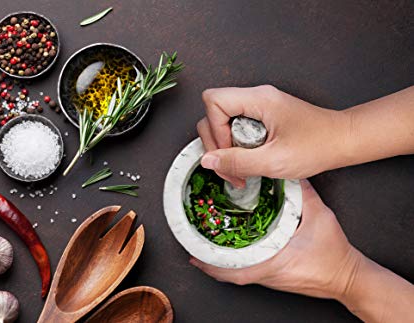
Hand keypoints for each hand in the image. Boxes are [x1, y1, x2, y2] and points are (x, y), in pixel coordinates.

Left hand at [190, 179, 360, 299]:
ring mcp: (271, 279)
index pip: (234, 270)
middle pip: (229, 275)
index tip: (195, 255)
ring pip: (238, 275)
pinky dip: (236, 265)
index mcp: (272, 263)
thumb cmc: (335, 256)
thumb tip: (289, 176)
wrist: (349, 278)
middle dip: (209, 263)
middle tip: (193, 249)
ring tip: (206, 250)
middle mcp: (268, 275)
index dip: (211, 264)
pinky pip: (250, 273)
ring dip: (221, 264)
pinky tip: (233, 254)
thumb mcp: (320, 217)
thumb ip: (303, 193)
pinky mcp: (277, 277)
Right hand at [197, 85, 346, 186]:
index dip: (214, 129)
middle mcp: (256, 97)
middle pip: (214, 113)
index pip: (214, 101)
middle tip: (231, 168)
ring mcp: (259, 106)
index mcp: (259, 99)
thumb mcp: (274, 161)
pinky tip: (250, 162)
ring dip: (226, 149)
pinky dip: (237, 148)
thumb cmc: (318, 146)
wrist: (342, 141)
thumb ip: (237, 162)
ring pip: (223, 123)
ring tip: (241, 170)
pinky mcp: (262, 116)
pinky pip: (236, 128)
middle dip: (216, 144)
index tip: (227, 152)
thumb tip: (206, 161)